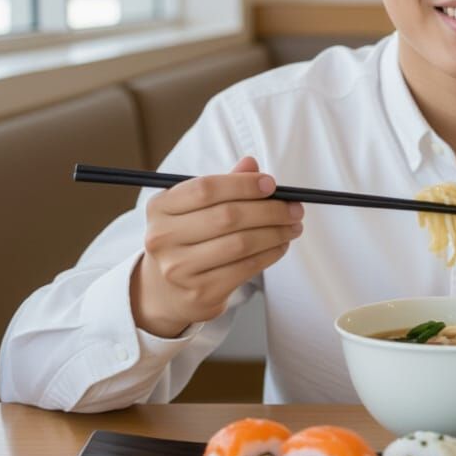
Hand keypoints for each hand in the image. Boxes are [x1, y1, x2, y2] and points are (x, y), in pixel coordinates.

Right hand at [131, 156, 303, 337]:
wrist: (166, 291)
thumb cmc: (188, 239)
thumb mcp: (196, 209)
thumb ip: (224, 185)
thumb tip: (252, 164)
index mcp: (160, 208)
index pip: (206, 189)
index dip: (243, 184)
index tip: (272, 184)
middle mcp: (163, 238)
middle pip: (228, 216)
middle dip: (270, 210)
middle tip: (295, 208)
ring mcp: (179, 268)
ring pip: (241, 243)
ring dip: (276, 232)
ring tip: (293, 226)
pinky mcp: (200, 292)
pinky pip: (246, 268)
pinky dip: (270, 253)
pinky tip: (281, 245)